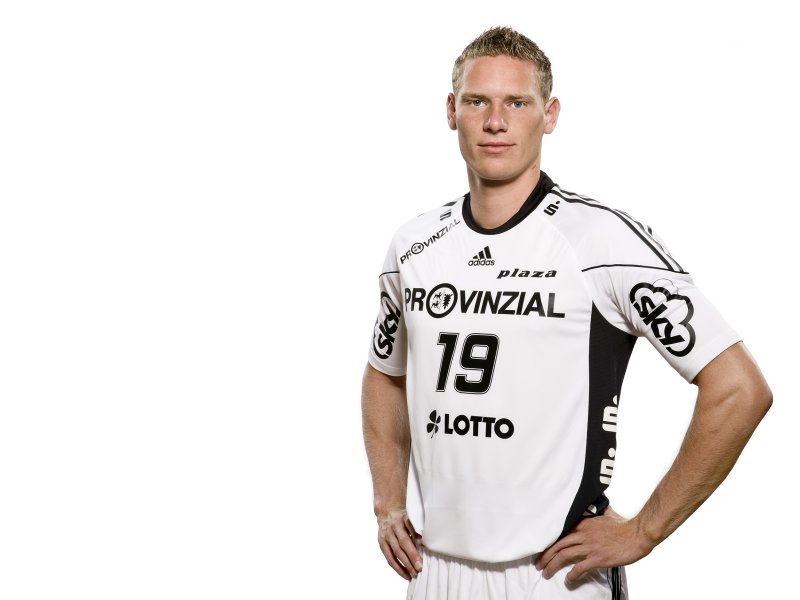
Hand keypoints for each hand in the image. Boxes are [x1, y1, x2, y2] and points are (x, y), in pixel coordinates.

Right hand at [377, 508, 422, 579]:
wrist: (386, 510)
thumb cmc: (403, 516)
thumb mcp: (411, 518)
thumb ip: (417, 530)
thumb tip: (425, 546)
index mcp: (403, 519)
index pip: (411, 533)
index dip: (417, 545)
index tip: (424, 556)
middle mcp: (393, 527)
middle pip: (403, 543)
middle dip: (412, 557)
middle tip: (420, 568)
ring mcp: (386, 535)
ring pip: (396, 552)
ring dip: (405, 565)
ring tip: (414, 574)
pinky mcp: (381, 543)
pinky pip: (389, 558)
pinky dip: (397, 568)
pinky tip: (405, 574)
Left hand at [534, 506, 652, 583]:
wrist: (637, 534)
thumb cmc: (623, 525)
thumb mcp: (606, 514)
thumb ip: (597, 511)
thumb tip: (596, 504)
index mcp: (583, 524)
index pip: (560, 533)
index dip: (549, 542)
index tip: (543, 549)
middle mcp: (583, 534)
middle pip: (557, 545)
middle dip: (545, 556)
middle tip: (538, 564)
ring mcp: (589, 547)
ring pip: (563, 555)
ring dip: (552, 566)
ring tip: (546, 573)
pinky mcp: (597, 558)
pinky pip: (579, 568)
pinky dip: (571, 575)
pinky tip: (567, 580)